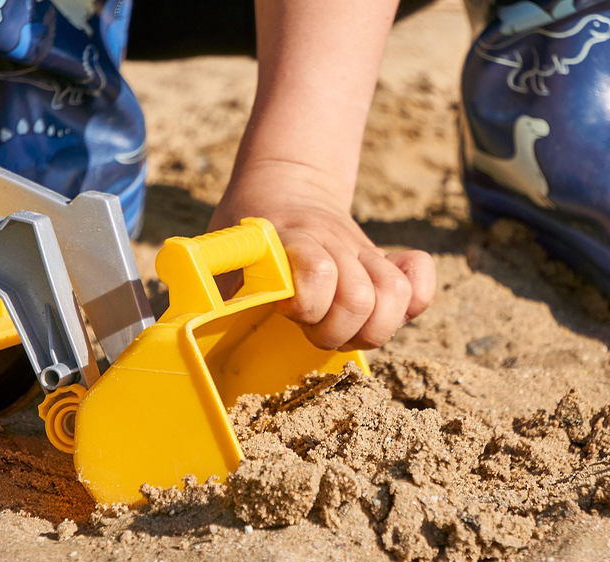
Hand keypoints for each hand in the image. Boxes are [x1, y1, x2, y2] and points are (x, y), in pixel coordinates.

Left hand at [209, 165, 435, 350]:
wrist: (286, 182)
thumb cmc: (246, 231)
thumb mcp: (219, 251)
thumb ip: (209, 286)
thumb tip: (188, 330)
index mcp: (291, 240)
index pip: (318, 270)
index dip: (307, 303)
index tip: (284, 310)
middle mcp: (335, 244)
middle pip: (361, 297)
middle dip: (335, 330)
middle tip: (310, 328)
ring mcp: (364, 254)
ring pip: (396, 297)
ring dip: (370, 328)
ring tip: (340, 328)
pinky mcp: (385, 263)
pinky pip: (421, 283)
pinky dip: (412, 304)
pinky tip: (384, 312)